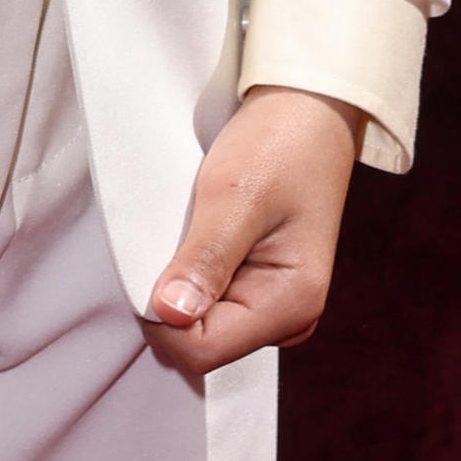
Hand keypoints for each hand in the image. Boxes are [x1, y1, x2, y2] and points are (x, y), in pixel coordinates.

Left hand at [144, 86, 360, 377]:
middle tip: (174, 238)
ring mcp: (273, 307)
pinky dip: (188, 278)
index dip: (162, 317)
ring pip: (199, 327)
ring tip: (190, 233)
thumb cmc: (280, 145)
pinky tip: (195, 240)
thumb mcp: (234, 196)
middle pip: (199, 344)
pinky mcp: (259, 290)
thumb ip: (205, 260)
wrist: (308, 111)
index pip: (201, 350)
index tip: (152, 261)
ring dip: (179, 287)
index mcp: (292, 304)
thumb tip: (170, 314)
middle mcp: (288, 318)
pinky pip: (207, 306)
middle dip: (170, 303)